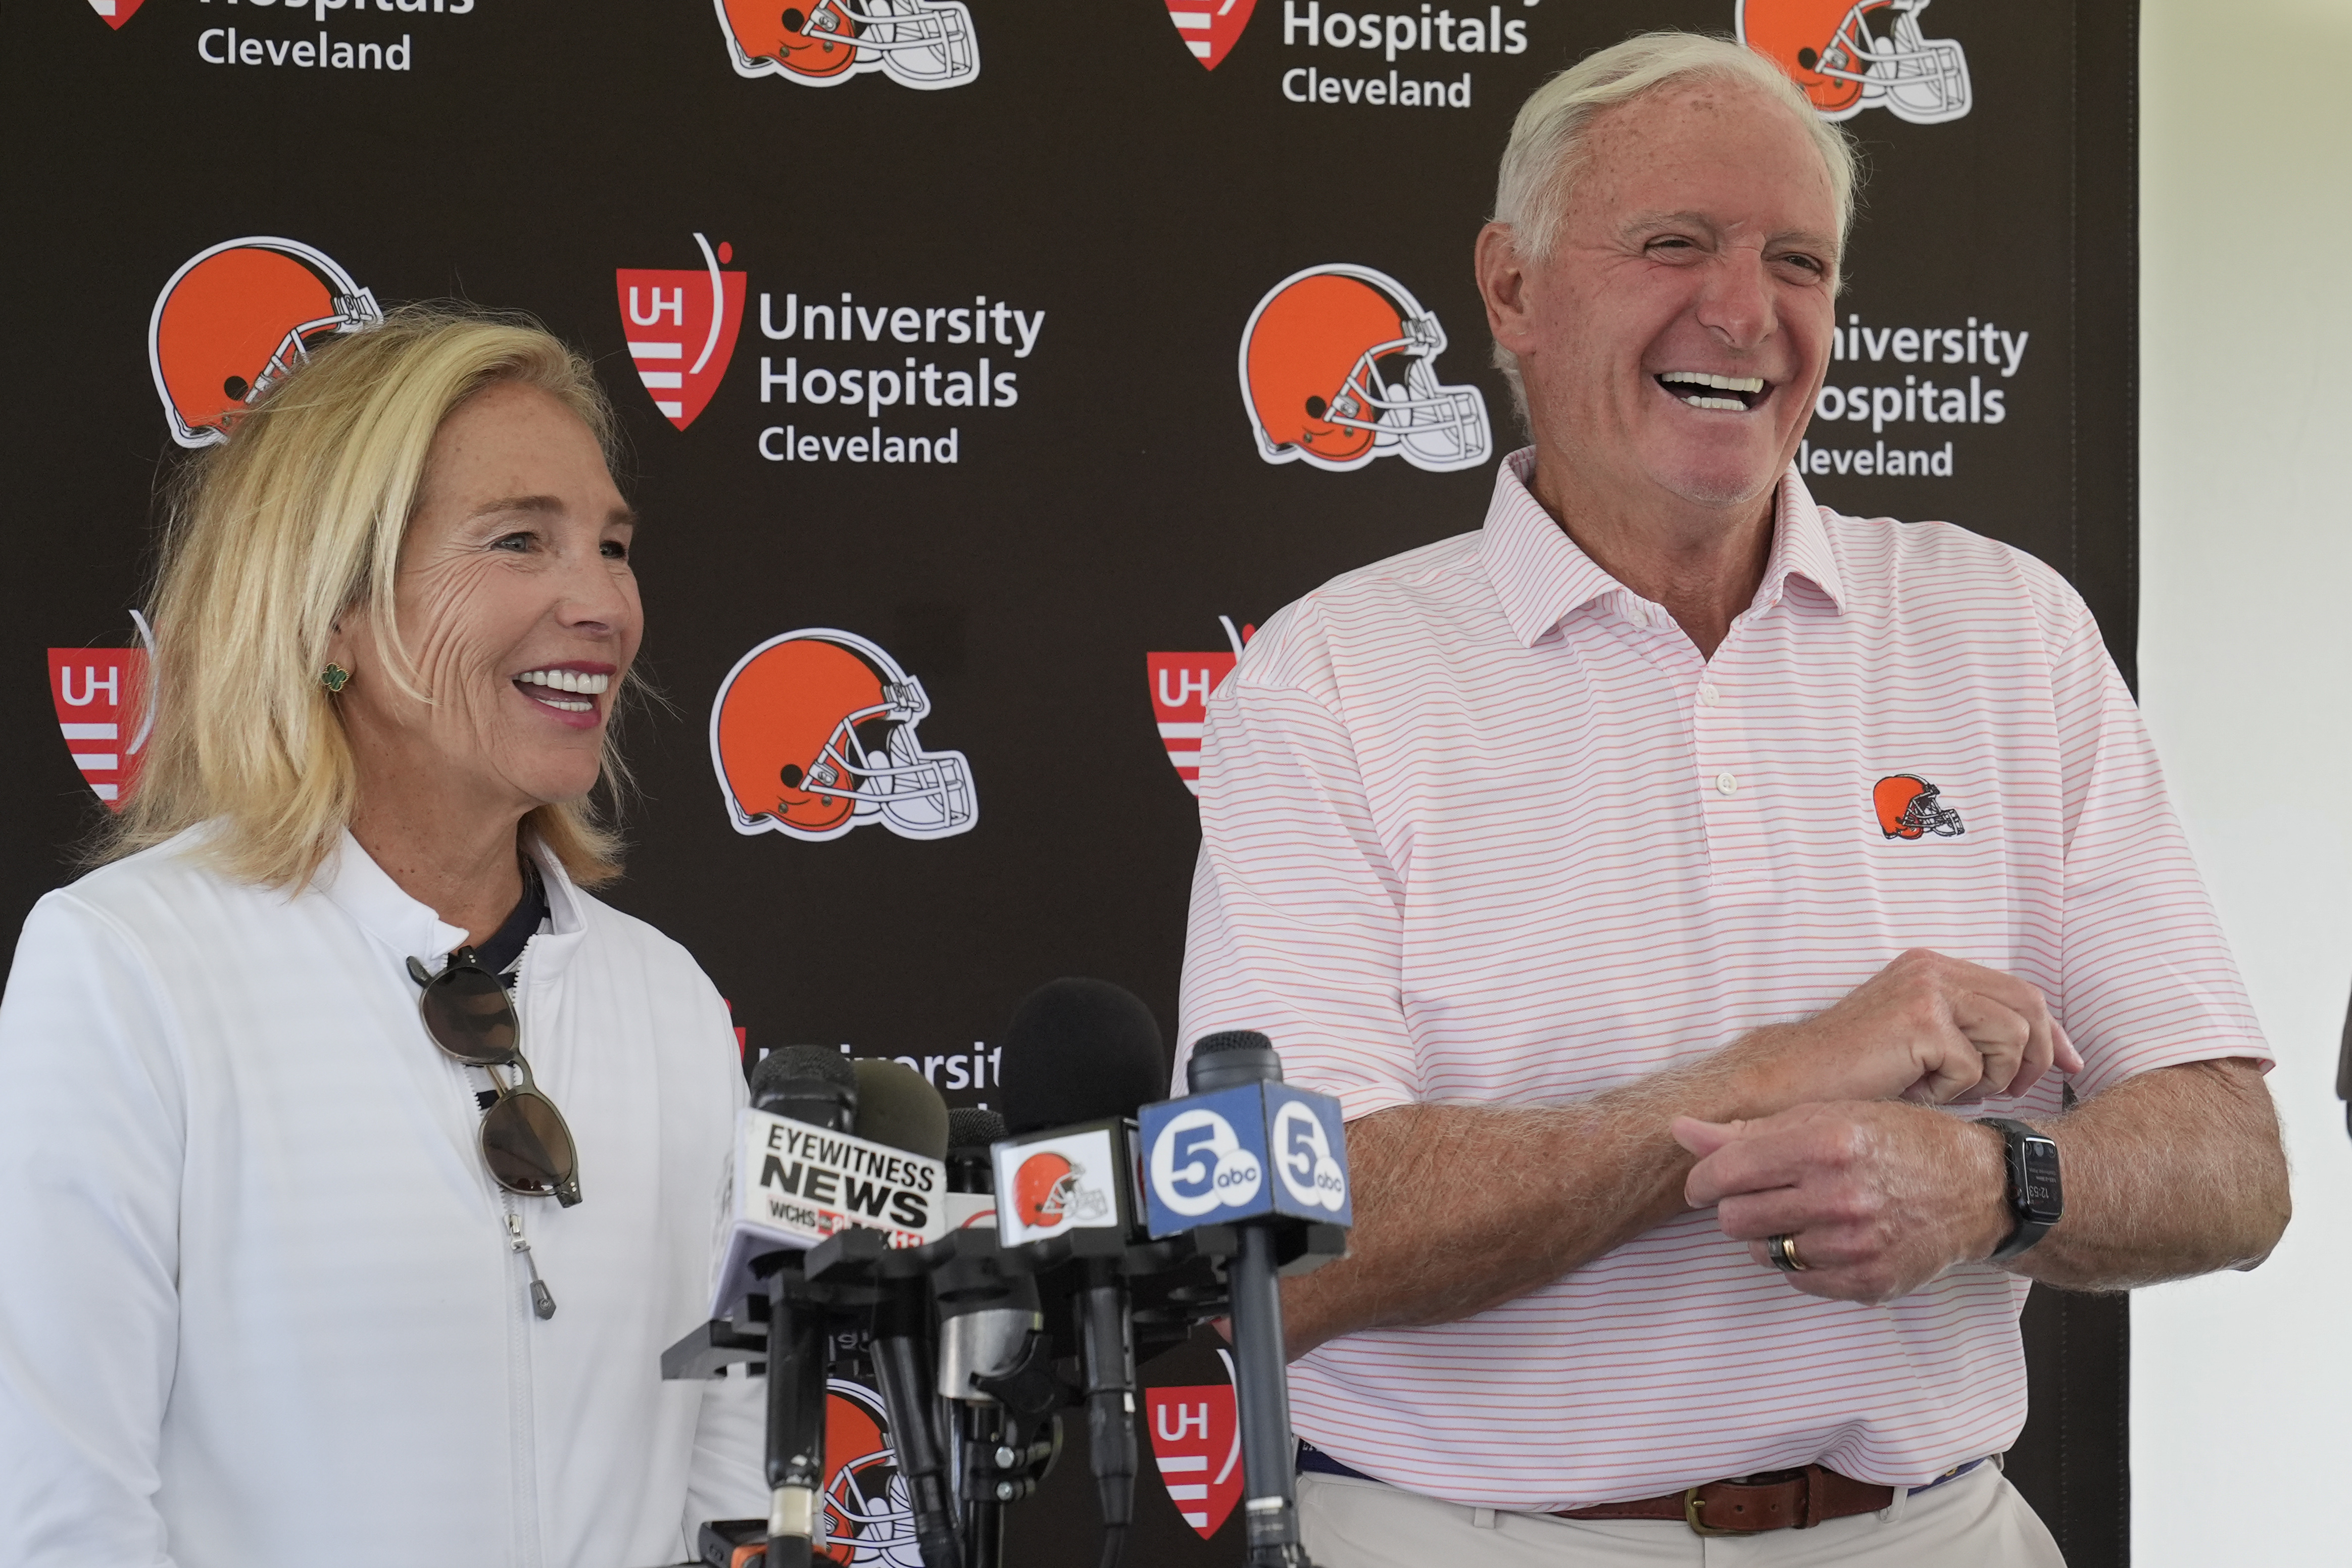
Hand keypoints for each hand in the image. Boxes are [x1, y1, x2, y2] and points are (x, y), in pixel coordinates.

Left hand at [1673, 1103, 2012, 1303]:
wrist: (1977, 1188)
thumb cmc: (1898, 1141)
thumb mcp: (1828, 1116)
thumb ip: (1748, 1130)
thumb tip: (1679, 1130)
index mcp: (1823, 1143)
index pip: (1725, 1173)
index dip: (1703, 1181)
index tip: (1705, 1182)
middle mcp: (1838, 1195)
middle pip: (1735, 1219)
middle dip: (1737, 1207)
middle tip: (1763, 1195)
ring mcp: (1855, 1244)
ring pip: (1763, 1252)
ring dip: (1771, 1234)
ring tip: (1804, 1213)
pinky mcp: (1869, 1281)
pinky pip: (1799, 1279)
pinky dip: (1803, 1261)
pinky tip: (1828, 1237)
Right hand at [1722, 949, 2082, 1111]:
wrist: (1793, 1079)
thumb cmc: (1853, 1071)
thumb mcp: (1920, 1040)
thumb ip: (1970, 1032)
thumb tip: (2038, 1054)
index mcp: (1933, 967)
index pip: (2020, 990)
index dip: (2054, 1031)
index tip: (2071, 1065)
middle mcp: (1933, 968)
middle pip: (2029, 1006)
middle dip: (2039, 1055)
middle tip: (2015, 1092)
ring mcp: (1928, 991)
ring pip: (2011, 1036)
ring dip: (1990, 1076)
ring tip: (1947, 1091)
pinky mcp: (1922, 1021)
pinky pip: (1972, 1067)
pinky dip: (1951, 1092)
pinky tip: (1915, 1091)